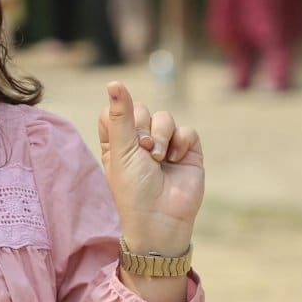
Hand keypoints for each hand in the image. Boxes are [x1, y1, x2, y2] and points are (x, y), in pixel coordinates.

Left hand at [97, 82, 203, 258]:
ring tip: (158, 159)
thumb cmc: (133, 188)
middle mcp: (140, 140)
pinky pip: (186, 130)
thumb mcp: (121, 150)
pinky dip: (181, 143)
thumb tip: (113, 82)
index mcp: (117, 141)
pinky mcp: (188, 151)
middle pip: (142, 109)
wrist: (161, 219)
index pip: (115, 109)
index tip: (122, 136)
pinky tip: (175, 160)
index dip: (119, 117)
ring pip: (164, 117)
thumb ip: (120, 115)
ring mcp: (165, 145)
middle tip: (142, 151)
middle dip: (142, 129)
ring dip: (160, 136)